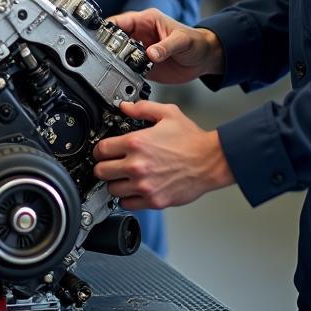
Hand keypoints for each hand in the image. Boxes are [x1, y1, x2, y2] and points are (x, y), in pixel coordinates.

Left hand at [92, 100, 233, 207]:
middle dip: (103, 166)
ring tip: (122, 178)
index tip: (103, 151)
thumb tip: (125, 107)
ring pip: (112, 189)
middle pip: (101, 171)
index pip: (101, 150)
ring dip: (114, 183)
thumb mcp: (168, 113)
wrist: (211, 161)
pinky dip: (127, 198)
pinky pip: (127, 204)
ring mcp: (144, 185)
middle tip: (109, 165)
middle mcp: (137, 165)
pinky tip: (133, 190)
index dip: (99, 150)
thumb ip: (143, 108)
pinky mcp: (154, 200)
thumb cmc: (192, 140)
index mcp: (136, 143)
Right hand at [108, 8, 224, 83]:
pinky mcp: (144, 67)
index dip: (109, 28)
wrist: (204, 60)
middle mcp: (140, 35)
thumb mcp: (182, 41)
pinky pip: (129, 70)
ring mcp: (140, 51)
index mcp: (146, 21)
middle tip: (105, 57)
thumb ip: (166, 47)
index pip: (121, 21)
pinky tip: (122, 79)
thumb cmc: (196, 42)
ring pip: (119, 55)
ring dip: (115, 62)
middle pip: (115, 39)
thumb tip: (151, 54)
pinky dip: (124, 74)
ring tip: (112, 69)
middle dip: (108, 47)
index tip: (101, 38)